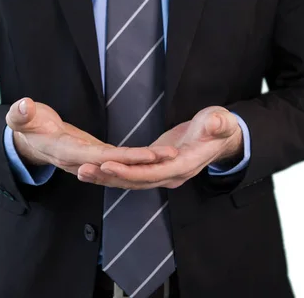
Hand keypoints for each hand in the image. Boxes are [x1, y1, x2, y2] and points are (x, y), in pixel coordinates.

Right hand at [6, 98, 176, 174]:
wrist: (29, 141)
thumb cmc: (27, 126)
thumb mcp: (22, 118)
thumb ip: (21, 114)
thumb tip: (22, 106)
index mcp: (66, 152)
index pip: (99, 156)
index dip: (123, 157)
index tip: (145, 155)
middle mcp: (81, 162)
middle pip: (117, 165)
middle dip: (144, 163)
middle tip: (170, 156)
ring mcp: (89, 162)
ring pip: (121, 166)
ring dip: (145, 163)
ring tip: (171, 155)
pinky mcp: (95, 157)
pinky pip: (118, 161)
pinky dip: (136, 160)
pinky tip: (155, 156)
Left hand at [77, 106, 242, 188]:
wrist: (222, 138)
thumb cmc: (220, 127)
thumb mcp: (221, 121)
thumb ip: (218, 124)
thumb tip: (217, 122)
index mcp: (184, 166)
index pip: (151, 173)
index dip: (128, 171)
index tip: (107, 164)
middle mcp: (171, 176)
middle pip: (135, 182)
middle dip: (109, 177)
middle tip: (83, 170)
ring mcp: (163, 175)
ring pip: (130, 182)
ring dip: (106, 179)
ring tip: (81, 173)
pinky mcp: (156, 169)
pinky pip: (131, 176)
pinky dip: (113, 175)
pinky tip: (95, 170)